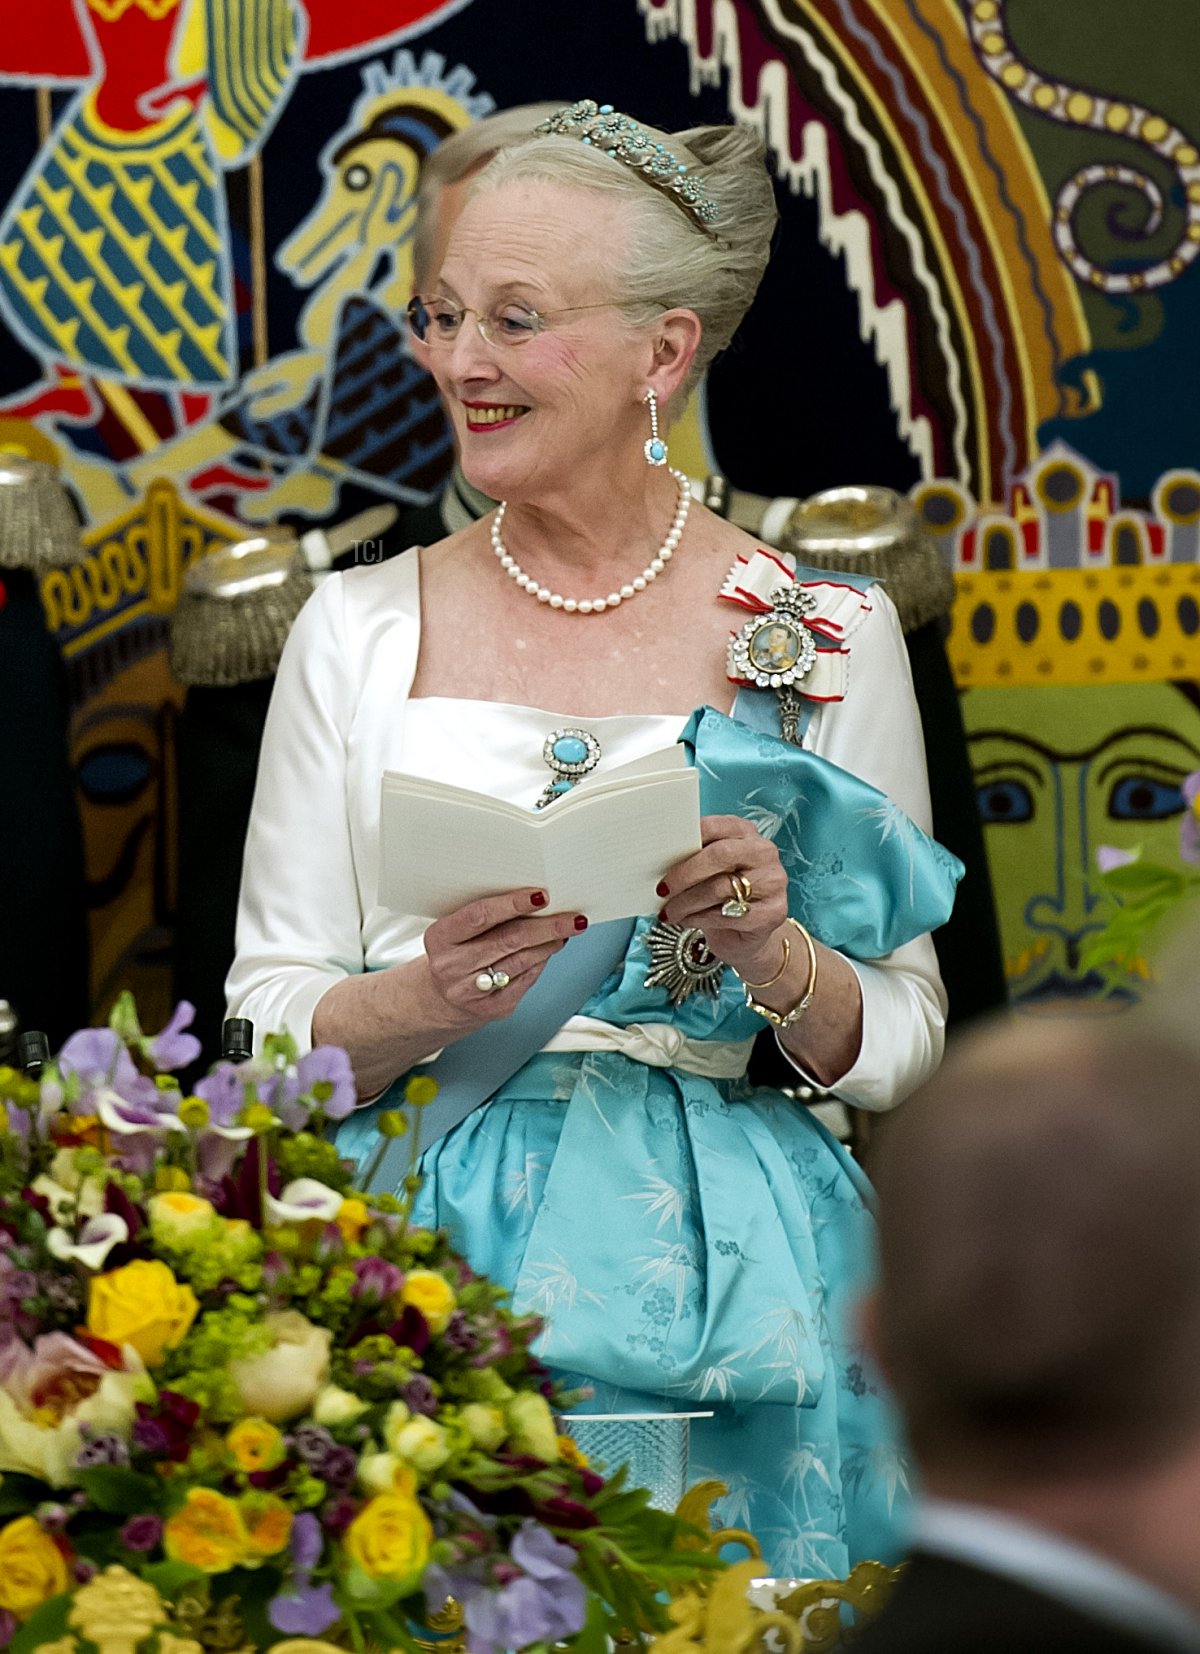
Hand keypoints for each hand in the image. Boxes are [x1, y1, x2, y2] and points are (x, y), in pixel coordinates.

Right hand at [422, 888, 586, 1029]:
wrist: (442, 998)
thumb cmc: (456, 952)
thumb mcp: (456, 930)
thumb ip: (487, 915)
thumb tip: (536, 900)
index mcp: (440, 938)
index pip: (480, 916)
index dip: (512, 904)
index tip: (541, 895)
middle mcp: (452, 967)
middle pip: (509, 941)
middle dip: (547, 927)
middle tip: (572, 918)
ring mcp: (472, 991)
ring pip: (522, 961)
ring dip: (550, 943)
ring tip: (566, 930)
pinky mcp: (493, 1009)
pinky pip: (527, 980)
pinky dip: (542, 961)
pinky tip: (550, 949)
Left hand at [657, 815, 790, 981]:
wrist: (746, 934)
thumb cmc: (721, 894)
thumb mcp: (708, 870)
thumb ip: (693, 857)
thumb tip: (658, 856)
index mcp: (745, 832)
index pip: (715, 826)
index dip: (687, 839)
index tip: (662, 855)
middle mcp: (763, 852)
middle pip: (720, 855)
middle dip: (685, 874)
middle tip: (662, 889)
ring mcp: (772, 882)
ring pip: (721, 888)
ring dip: (687, 902)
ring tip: (669, 911)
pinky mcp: (773, 912)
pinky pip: (728, 915)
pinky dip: (700, 919)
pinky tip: (687, 920)